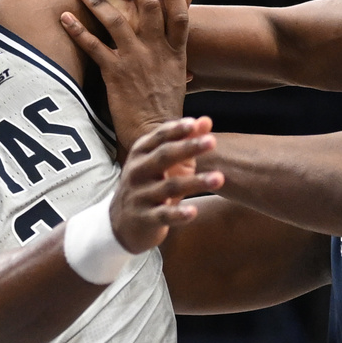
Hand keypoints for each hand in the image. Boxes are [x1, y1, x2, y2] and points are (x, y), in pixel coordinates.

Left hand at [61, 0, 188, 153]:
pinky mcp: (115, 73)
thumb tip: (189, 71)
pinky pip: (93, 45)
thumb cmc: (166, 115)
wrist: (156, 136)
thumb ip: (180, 73)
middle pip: (148, 7)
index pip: (179, 13)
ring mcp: (135, 60)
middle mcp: (156, 51)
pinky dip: (77, 30)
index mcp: (175, 54)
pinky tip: (64, 18)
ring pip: (117, 21)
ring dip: (99, 2)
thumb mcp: (179, 89)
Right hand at [110, 116, 223, 253]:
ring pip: (169, 187)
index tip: (194, 124)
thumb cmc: (151, 184)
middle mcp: (138, 171)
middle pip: (164, 156)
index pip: (159, 137)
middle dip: (188, 148)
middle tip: (213, 141)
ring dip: (195, 182)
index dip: (176, 130)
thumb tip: (206, 120)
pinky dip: (178, 214)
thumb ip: (185, 141)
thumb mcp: (166, 163)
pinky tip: (193, 212)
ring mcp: (140, 196)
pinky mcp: (146, 218)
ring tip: (219, 178)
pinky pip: (163, 215)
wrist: (122, 222)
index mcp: (141, 153)